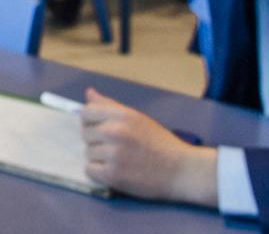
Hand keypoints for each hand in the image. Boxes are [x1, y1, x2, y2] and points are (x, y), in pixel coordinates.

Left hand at [78, 88, 217, 207]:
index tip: (102, 130)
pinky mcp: (114, 175)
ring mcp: (113, 154)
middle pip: (86, 135)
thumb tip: (89, 93)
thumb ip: (111, 105)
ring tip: (120, 160)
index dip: (91, 122)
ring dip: (100, 159)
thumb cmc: (161, 143)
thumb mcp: (138, 118)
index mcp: (122, 115)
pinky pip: (90, 171)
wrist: (182, 170)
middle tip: (117, 148)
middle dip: (97, 141)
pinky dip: (100, 173)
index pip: (87, 112)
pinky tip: (116, 171)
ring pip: (88, 154)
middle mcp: (115, 132)